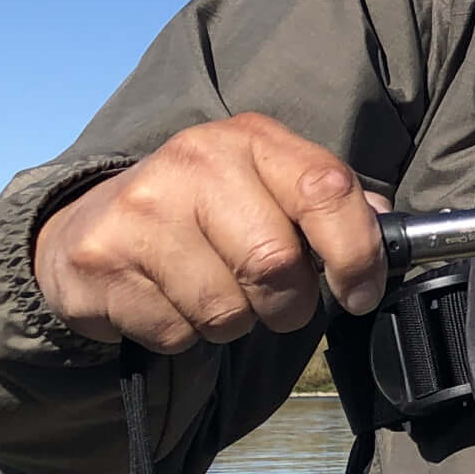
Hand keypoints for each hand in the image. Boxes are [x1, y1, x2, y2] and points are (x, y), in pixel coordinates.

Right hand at [32, 113, 387, 351]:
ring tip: (213, 292)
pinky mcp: (102, 262)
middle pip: (275, 263)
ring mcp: (141, 211)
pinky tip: (167, 298)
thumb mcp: (267, 186)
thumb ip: (327, 203)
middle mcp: (192, 162)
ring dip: (234, 322)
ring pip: (226, 310)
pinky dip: (184, 335)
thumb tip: (385, 230)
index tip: (360, 290)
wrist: (89, 224)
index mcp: (249, 138)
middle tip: (277, 302)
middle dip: (289, 304)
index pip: (326, 189)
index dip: (357, 252)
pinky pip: (176, 333)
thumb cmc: (203, 210)